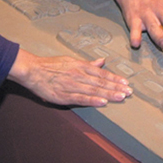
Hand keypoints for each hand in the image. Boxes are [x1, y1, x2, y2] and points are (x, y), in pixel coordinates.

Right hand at [8, 50, 131, 106]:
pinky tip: (103, 102)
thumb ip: (88, 64)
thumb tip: (102, 61)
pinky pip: (81, 98)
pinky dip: (92, 100)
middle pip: (101, 82)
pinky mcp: (64, 95)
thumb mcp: (71, 60)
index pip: (102, 74)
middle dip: (116, 87)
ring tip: (121, 97)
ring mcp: (72, 85)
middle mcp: (79, 75)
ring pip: (94, 90)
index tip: (126, 83)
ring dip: (108, 94)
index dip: (115, 79)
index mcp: (81, 67)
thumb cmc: (52, 65)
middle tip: (129, 92)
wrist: (33, 70)